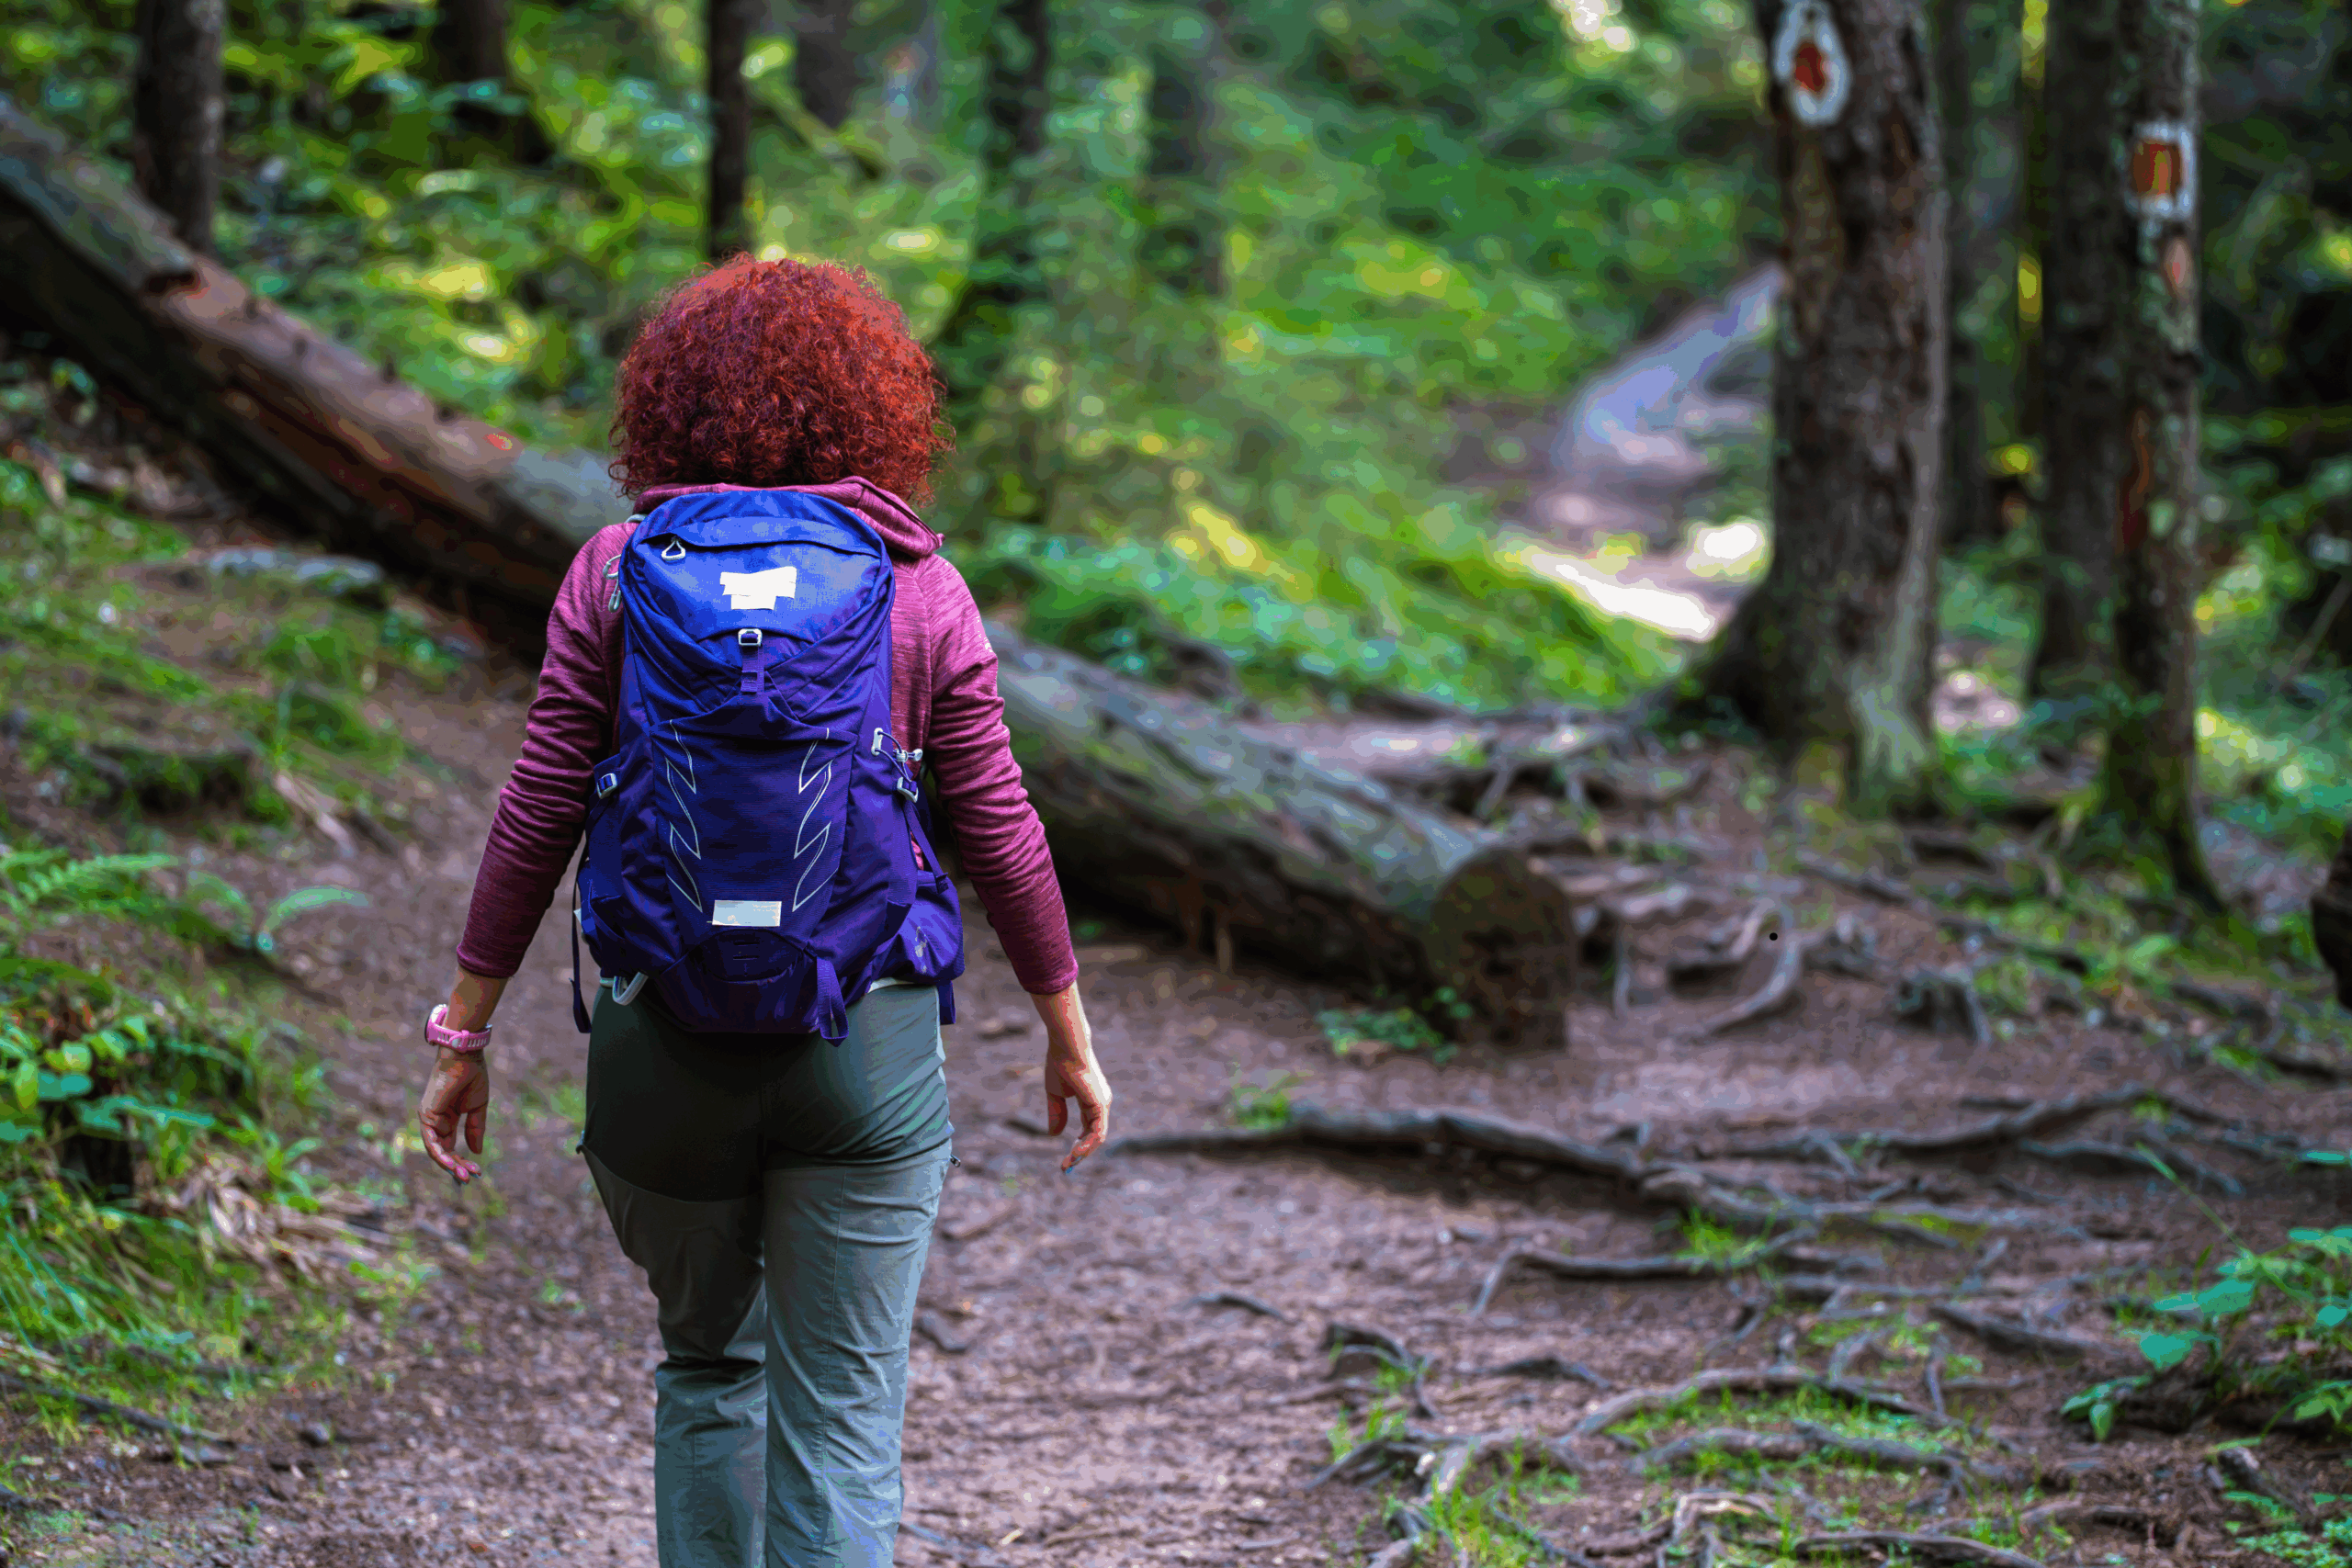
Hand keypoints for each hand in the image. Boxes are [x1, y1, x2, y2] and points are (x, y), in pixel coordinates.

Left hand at [418, 1046, 490, 1181]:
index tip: (476, 1172)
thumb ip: (475, 1130)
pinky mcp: (426, 1115)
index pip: (451, 1146)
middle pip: (443, 1151)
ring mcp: (429, 1118)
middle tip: (470, 1178)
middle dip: (457, 1166)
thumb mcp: (477, 1109)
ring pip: (435, 1150)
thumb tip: (476, 1153)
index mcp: (448, 1119)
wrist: (465, 1057)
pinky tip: (452, 1163)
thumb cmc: (472, 1077)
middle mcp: (436, 1121)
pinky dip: (440, 1153)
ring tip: (463, 1175)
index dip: (462, 1160)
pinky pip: (431, 1140)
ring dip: (449, 1164)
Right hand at [1031, 984, 1110, 1170]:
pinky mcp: (1100, 1105)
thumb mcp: (1055, 1094)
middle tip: (1067, 1166)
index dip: (1078, 1144)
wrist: (1066, 1048)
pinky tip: (1076, 1153)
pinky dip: (1087, 1144)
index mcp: (1091, 1101)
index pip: (1088, 1129)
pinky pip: (1097, 1132)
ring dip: (1083, 1153)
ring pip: (1097, 1137)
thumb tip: (1054, 1135)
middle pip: (1094, 1136)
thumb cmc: (1060, 1065)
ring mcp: (1102, 1105)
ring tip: (1069, 1163)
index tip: (1066, 1157)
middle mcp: (1100, 1104)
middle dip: (1080, 1153)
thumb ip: (1056, 1114)